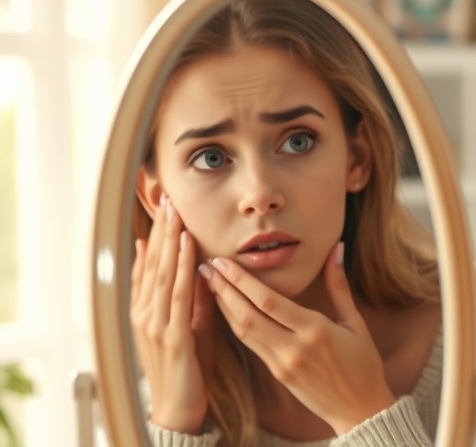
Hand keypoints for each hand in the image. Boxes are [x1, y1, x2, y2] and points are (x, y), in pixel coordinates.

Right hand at [130, 194, 215, 432]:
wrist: (178, 408)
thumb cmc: (188, 367)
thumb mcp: (191, 325)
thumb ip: (192, 297)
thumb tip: (199, 266)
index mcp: (147, 311)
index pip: (150, 266)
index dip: (157, 236)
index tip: (165, 209)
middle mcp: (145, 313)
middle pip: (154, 263)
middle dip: (162, 230)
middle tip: (168, 199)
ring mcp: (155, 324)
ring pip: (163, 273)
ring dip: (171, 241)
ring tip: (176, 213)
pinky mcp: (171, 335)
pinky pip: (178, 294)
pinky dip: (183, 267)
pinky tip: (189, 247)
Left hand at [202, 242, 395, 434]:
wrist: (359, 410)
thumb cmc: (363, 364)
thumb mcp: (356, 323)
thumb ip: (339, 286)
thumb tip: (336, 248)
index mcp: (315, 331)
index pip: (269, 301)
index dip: (242, 280)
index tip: (224, 261)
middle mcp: (294, 348)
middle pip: (248, 315)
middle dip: (224, 289)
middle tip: (206, 266)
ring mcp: (282, 364)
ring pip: (243, 332)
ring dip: (223, 306)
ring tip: (208, 284)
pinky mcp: (277, 374)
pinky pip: (250, 345)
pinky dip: (234, 324)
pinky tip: (225, 309)